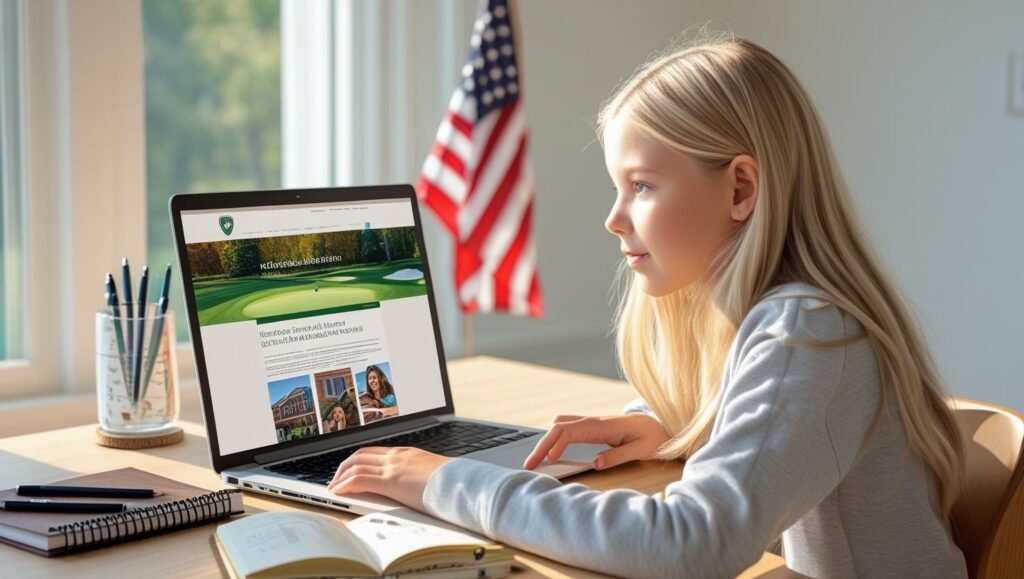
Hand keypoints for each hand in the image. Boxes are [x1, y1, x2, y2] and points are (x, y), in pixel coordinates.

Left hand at [326, 447, 450, 511]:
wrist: (462, 484)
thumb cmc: (453, 482)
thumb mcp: (432, 475)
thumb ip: (418, 477)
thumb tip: (413, 488)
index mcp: (408, 453)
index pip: (375, 452)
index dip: (358, 460)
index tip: (350, 469)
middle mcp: (397, 456)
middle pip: (360, 455)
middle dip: (344, 466)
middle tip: (336, 478)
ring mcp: (393, 467)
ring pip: (355, 465)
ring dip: (340, 476)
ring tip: (333, 488)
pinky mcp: (390, 481)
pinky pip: (359, 479)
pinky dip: (345, 484)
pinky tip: (338, 492)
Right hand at [523, 413, 670, 470]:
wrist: (663, 424)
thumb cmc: (653, 437)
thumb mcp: (641, 450)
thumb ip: (618, 456)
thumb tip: (594, 462)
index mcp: (602, 426)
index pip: (569, 431)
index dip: (554, 445)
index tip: (546, 461)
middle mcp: (593, 422)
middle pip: (558, 427)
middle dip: (541, 444)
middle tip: (529, 465)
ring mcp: (592, 423)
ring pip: (560, 425)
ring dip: (546, 440)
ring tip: (537, 460)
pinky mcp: (593, 429)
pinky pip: (568, 429)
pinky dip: (555, 439)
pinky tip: (552, 453)